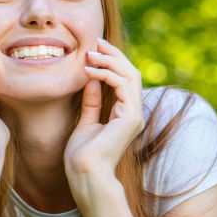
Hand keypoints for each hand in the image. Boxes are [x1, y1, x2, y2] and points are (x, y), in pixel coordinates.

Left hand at [63, 37, 143, 186]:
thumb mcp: (86, 122)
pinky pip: (123, 85)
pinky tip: (90, 70)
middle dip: (113, 55)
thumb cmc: (82, 156)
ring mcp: (134, 115)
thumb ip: (92, 102)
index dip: (112, 61)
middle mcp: (134, 113)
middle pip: (131, 73)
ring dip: (110, 60)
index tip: (94, 49)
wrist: (85, 174)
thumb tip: (92, 79)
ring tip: (90, 53)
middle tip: (96, 42)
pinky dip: (107, 73)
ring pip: (130, 75)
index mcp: (125, 115)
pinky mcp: (130, 117)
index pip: (125, 80)